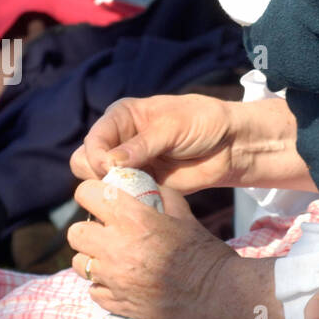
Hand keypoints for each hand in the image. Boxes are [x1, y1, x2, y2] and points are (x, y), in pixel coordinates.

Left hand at [67, 179, 274, 318]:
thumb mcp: (184, 215)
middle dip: (89, 230)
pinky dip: (103, 285)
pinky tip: (122, 281)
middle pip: (75, 232)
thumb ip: (158, 197)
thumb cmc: (205, 253)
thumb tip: (141, 187)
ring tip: (113, 259)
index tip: (101, 200)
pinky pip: (93, 290)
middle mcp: (116, 248)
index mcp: (133, 220)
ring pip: (79, 263)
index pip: (86, 194)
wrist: (219, 296)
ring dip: (92, 259)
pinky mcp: (116, 303)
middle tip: (106, 233)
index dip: (92, 194)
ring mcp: (114, 279)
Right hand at [72, 93, 248, 191]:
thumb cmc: (203, 123)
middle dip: (97, 175)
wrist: (232, 145)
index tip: (108, 169)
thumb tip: (109, 162)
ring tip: (136, 191)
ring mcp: (130, 165)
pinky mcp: (143, 185)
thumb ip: (142, 145)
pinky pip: (124, 197)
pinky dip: (129, 202)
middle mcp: (120, 140)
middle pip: (86, 162)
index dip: (96, 156)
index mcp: (122, 117)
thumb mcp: (172, 127)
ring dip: (112, 191)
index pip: (93, 139)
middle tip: (121, 183)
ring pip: (101, 183)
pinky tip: (145, 201)